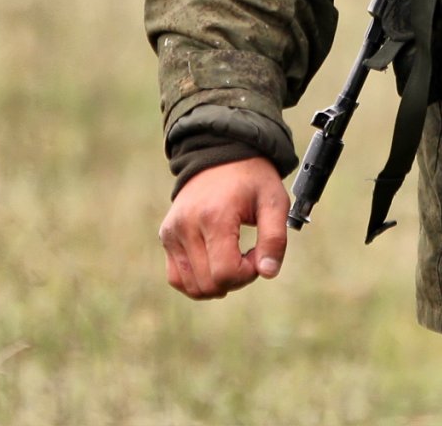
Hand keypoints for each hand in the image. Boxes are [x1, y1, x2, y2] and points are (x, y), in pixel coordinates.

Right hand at [158, 157, 288, 298]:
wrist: (220, 155)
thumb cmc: (252, 179)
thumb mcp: (274, 202)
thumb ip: (275, 239)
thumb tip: (268, 273)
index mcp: (214, 216)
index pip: (226, 273)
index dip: (248, 274)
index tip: (258, 254)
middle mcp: (187, 225)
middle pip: (210, 284)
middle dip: (236, 279)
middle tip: (248, 255)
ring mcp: (172, 232)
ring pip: (193, 287)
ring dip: (218, 283)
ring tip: (232, 257)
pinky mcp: (166, 236)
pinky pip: (177, 278)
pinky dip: (198, 282)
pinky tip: (215, 265)